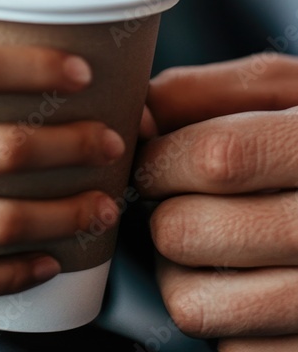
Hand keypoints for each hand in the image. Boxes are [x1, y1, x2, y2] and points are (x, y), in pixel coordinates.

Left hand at [137, 54, 297, 344]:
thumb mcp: (279, 89)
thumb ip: (196, 93)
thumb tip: (136, 125)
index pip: (216, 159)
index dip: (163, 158)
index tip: (156, 157)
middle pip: (189, 232)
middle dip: (163, 211)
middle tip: (181, 199)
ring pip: (194, 304)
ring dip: (178, 271)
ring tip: (207, 241)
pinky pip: (229, 350)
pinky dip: (222, 319)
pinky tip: (248, 281)